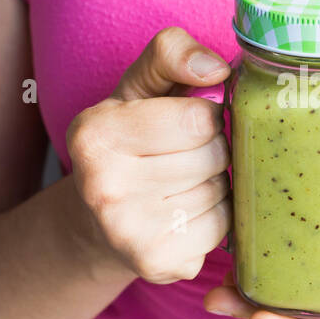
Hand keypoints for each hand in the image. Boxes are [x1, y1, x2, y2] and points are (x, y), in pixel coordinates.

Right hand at [65, 27, 232, 283]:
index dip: (206, 117)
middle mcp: (104, 185)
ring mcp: (128, 231)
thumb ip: (173, 54)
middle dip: (213, 151)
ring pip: (221, 193)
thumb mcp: (140, 87)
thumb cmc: (130, 141)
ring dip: (216, 184)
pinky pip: (222, 229)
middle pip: (213, 156)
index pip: (199, 118)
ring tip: (185, 184)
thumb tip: (217, 68)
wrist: (97, 220)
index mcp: (96, 132)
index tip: (188, 124)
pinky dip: (216, 219)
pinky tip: (187, 213)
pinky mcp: (156, 264)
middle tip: (187, 157)